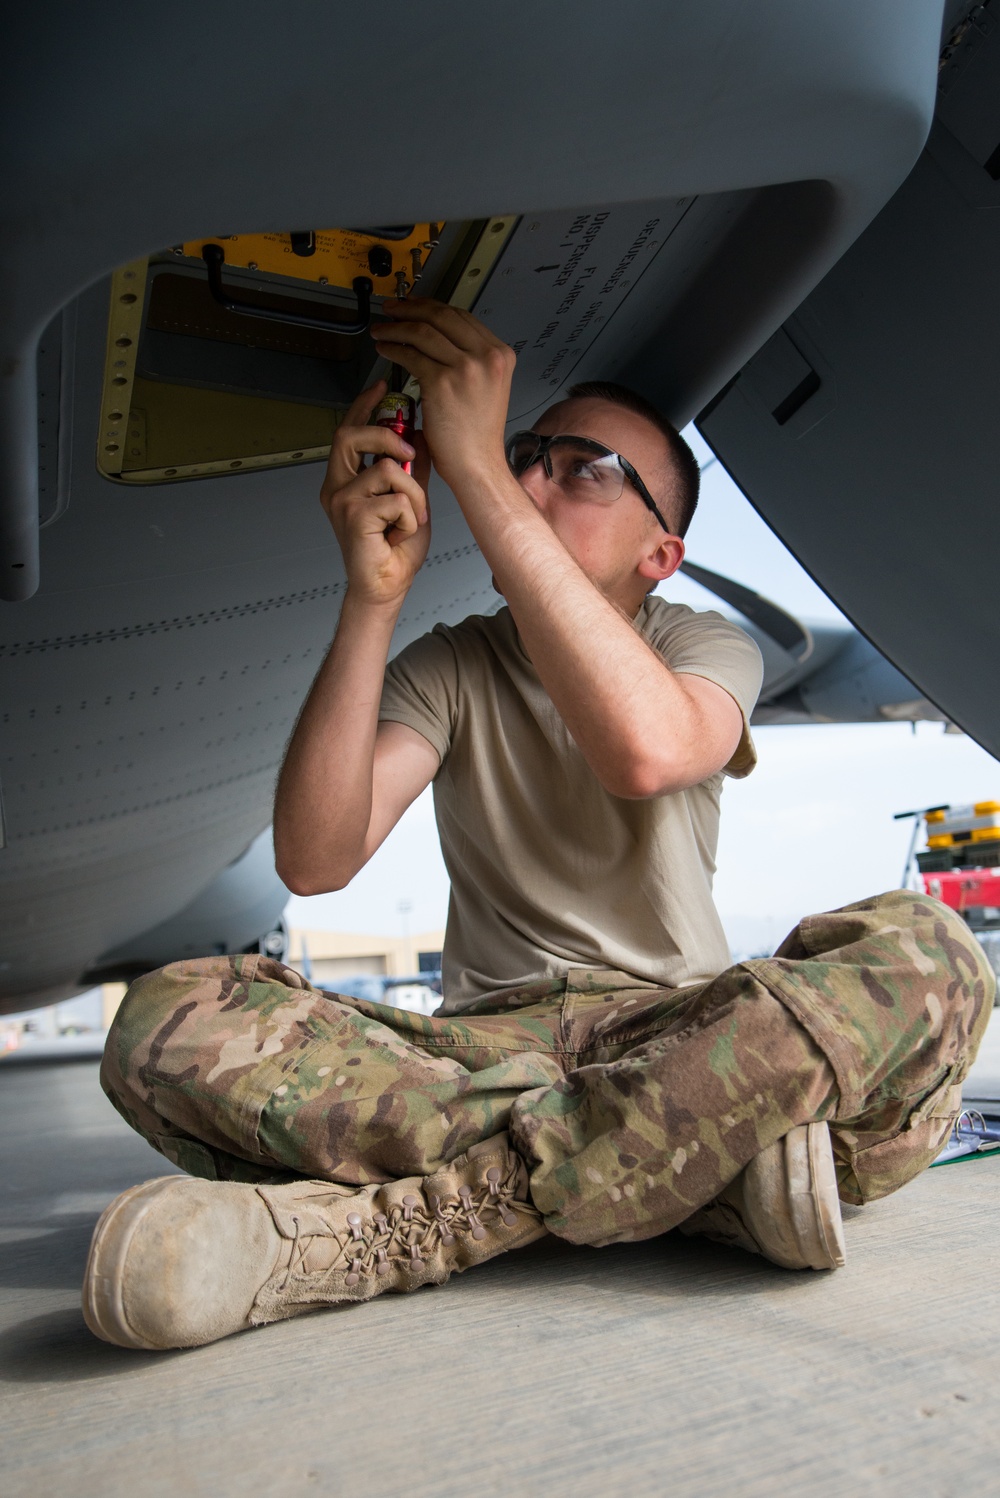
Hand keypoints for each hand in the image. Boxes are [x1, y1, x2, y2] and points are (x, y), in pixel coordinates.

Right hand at [321, 382, 431, 609]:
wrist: (387, 586)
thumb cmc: (393, 550)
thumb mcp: (411, 500)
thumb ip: (412, 469)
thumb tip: (421, 435)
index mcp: (344, 480)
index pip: (348, 431)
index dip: (363, 406)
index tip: (381, 386)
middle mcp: (336, 487)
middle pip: (351, 436)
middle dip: (387, 437)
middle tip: (411, 454)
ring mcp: (341, 501)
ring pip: (387, 470)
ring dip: (413, 495)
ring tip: (410, 518)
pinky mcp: (353, 517)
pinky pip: (395, 498)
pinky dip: (409, 516)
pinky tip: (401, 533)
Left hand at [371, 299, 515, 491]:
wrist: (477, 464)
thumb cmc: (477, 435)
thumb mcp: (488, 387)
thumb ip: (472, 360)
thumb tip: (441, 339)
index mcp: (500, 354)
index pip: (461, 316)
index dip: (432, 306)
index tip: (415, 305)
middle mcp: (486, 356)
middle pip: (441, 316)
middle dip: (411, 307)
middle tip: (392, 308)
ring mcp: (465, 367)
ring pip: (422, 332)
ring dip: (396, 327)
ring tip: (381, 330)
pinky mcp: (442, 382)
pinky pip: (410, 355)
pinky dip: (392, 348)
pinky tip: (384, 349)